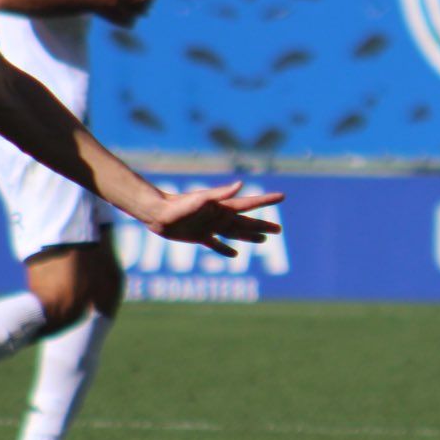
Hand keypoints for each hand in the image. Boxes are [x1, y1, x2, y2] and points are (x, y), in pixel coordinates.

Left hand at [139, 181, 284, 258]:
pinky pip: (216, 245)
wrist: (157, 213)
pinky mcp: (200, 236)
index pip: (250, 204)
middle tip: (279, 229)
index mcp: (223, 208)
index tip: (282, 196)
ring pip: (235, 234)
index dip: (266, 201)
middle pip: (246, 223)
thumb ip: (220, 193)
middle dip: (263, 226)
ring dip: (250, 237)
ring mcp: (210, 227)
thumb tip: (240, 184)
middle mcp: (219, 217)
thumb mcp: (200, 199)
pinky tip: (234, 254)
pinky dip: (226, 249)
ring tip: (264, 240)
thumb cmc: (178, 205)